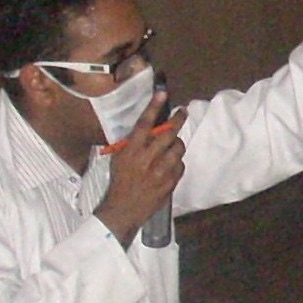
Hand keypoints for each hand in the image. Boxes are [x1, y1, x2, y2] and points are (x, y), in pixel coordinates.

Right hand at [95, 89, 183, 245]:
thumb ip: (134, 143)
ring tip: (171, 146)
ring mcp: (161, 171)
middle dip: (178, 120)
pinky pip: (180, 165)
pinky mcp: (170, 182)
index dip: (154, 107)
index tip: (163, 93)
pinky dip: (177, 163)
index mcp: (131, 151)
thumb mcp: (120, 159)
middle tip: (182, 113)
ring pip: (178, 148)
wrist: (124, 209)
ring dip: (177, 144)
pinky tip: (169, 166)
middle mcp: (147, 158)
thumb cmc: (120, 181)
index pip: (144, 124)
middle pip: (168, 133)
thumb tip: (151, 128)